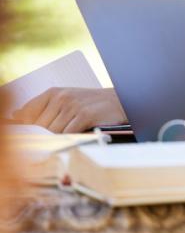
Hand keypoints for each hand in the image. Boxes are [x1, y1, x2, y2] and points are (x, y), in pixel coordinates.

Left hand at [11, 87, 125, 133]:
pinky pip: (67, 134)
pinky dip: (69, 139)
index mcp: (53, 93)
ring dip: (59, 138)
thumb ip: (42, 108)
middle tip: (56, 138)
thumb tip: (14, 116)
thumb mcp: (66, 100)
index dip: (25, 128)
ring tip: (70, 136)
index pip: (26, 114)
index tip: (27, 137)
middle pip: (38, 127)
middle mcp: (61, 97)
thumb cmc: (90, 104)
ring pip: (52, 132)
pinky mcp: (84, 115)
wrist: (120, 100)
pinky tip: (77, 136)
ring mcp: (72, 105)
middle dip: (44, 136)